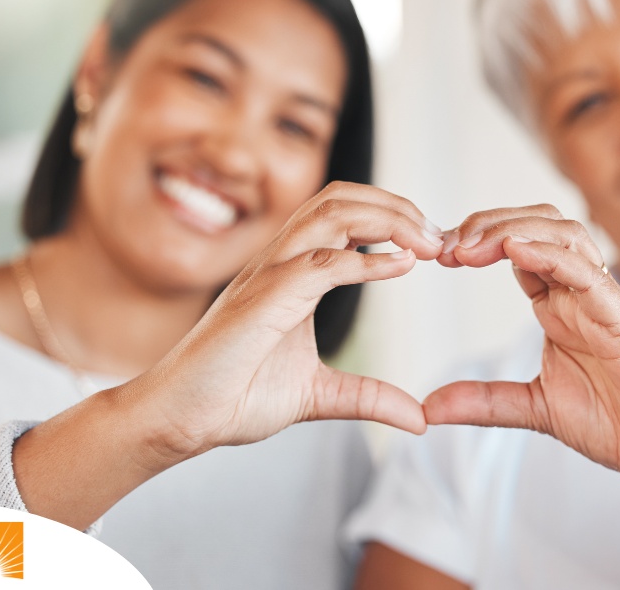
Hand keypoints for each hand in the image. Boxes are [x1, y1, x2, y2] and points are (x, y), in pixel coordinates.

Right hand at [134, 181, 444, 459]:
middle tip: (439, 236)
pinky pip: (319, 264)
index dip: (392, 219)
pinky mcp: (261, 301)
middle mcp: (279, 263)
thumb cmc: (234, 396)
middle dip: (396, 207)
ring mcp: (267, 276)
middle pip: (340, 199)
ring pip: (329, 214)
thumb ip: (368, 397)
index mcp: (291, 274)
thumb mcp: (320, 396)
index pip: (343, 216)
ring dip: (387, 220)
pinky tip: (400, 265)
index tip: (434, 244)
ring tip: (426, 242)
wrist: (180, 419)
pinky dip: (365, 260)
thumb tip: (419, 417)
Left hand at [426, 205, 619, 496]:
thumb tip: (430, 407)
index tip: (437, 255)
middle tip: (446, 245)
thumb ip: (484, 401)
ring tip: (471, 246)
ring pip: (562, 234)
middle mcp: (579, 293)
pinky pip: (587, 271)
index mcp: (559, 306)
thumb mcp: (533, 408)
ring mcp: (602, 300)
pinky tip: (514, 250)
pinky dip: (550, 254)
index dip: (476, 243)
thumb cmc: (617, 421)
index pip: (516, 249)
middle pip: (536, 226)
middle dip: (488, 224)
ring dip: (512, 229)